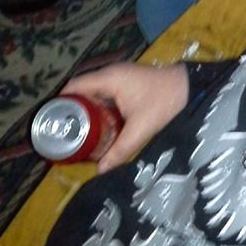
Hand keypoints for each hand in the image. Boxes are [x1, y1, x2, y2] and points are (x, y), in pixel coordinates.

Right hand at [60, 61, 188, 170]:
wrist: (193, 88)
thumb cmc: (165, 103)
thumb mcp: (140, 129)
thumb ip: (119, 150)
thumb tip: (100, 170)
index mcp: (109, 78)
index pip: (75, 86)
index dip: (61, 101)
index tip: (52, 121)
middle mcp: (111, 74)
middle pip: (83, 90)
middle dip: (73, 110)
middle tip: (64, 132)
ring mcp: (121, 77)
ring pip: (95, 93)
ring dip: (87, 110)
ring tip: (77, 132)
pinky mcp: (129, 84)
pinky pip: (107, 95)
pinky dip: (100, 108)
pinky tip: (99, 126)